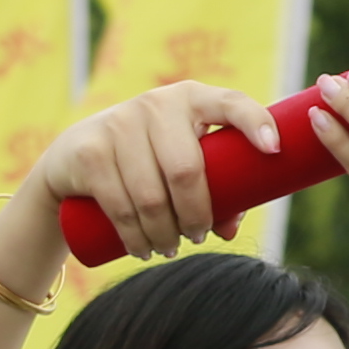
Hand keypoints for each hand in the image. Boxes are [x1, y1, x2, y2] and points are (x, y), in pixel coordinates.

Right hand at [29, 80, 283, 269]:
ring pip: (152, 196)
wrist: (74, 154)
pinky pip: (119, 205)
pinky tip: (142, 250)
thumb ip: (214, 190)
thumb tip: (228, 230)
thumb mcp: (182, 161)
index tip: (274, 149)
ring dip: (165, 234)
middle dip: (196, 215)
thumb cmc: (148, 160)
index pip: (231, 103)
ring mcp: (118, 123)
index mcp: (192, 98)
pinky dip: (135, 237)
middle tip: (197, 237)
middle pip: (187, 170)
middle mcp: (156, 103)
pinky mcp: (89, 151)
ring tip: (169, 248)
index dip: (255, 122)